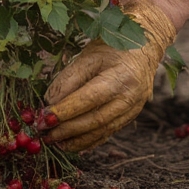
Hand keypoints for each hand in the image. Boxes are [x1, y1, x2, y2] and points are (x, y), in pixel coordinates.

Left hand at [41, 0, 175, 151]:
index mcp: (120, 76)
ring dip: (76, 139)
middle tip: (44, 132)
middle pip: (95, 119)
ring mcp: (133, 108)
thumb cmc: (113, 46)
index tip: (43, 118)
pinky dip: (89, 141)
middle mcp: (130, 96)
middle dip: (67, 129)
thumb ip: (70, 78)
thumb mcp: (89, 55)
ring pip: (102, 130)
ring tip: (56, 142)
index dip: (65, 111)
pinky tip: (73, 144)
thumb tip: (50, 102)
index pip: (88, 99)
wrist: (145, 45)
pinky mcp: (131, 115)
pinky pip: (109, 132)